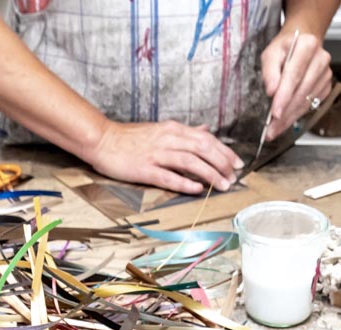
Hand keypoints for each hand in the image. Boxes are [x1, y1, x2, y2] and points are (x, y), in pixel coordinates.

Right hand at [84, 119, 243, 194]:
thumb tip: (205, 130)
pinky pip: (168, 176)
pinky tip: (197, 189)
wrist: (102, 140)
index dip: (224, 151)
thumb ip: (185, 132)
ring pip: (190, 162)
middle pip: (202, 148)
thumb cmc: (130, 138)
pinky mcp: (145, 169)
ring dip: (209, 174)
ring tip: (223, 185)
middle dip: (222, 163)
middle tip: (235, 176)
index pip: (206, 138)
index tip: (237, 163)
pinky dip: (185, 183)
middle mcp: (168, 139)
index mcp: (173, 129)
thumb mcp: (161, 129)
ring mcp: (156, 154)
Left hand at [260, 26, 334, 138]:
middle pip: (301, 91)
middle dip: (285, 113)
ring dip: (290, 118)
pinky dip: (297, 115)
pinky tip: (286, 121)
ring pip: (307, 101)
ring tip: (275, 129)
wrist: (302, 42)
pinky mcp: (326, 86)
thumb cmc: (285, 47)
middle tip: (271, 129)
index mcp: (307, 45)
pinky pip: (311, 104)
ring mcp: (326, 74)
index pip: (294, 75)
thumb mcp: (271, 53)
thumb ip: (269, 71)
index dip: (284, 97)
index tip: (274, 114)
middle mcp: (321, 59)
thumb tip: (271, 91)